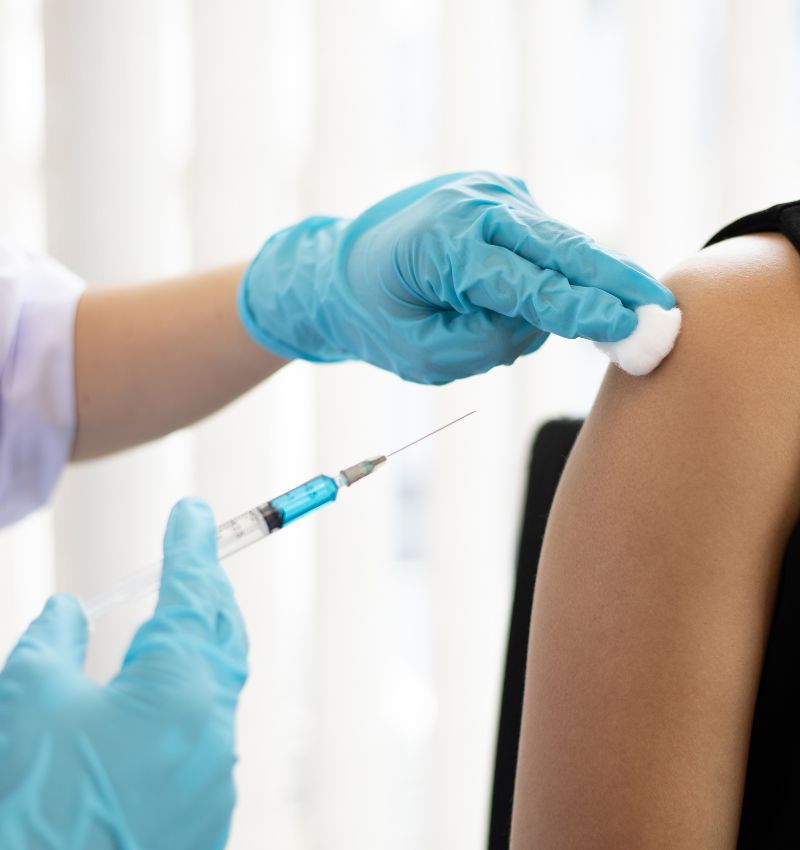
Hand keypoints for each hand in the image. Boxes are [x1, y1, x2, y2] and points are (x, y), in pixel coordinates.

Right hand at [0, 499, 247, 849]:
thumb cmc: (25, 807)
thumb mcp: (24, 704)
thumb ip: (53, 642)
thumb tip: (72, 609)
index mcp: (179, 690)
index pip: (193, 594)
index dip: (190, 546)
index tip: (192, 511)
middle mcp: (214, 730)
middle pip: (223, 636)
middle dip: (208, 591)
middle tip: (193, 555)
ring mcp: (215, 780)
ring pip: (219, 686)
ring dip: (201, 645)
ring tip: (179, 615)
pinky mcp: (203, 819)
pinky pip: (208, 737)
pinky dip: (189, 700)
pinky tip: (160, 699)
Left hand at [238, 171, 674, 383]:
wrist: (343, 269)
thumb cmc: (377, 318)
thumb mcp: (420, 354)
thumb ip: (486, 341)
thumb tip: (544, 322)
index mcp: (445, 244)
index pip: (525, 284)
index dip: (579, 309)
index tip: (628, 325)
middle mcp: (475, 206)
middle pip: (561, 248)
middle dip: (613, 280)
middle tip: (662, 306)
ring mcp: (491, 193)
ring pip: (556, 249)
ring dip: (568, 287)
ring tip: (553, 315)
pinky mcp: (502, 196)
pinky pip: (541, 244)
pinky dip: (547, 273)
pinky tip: (528, 294)